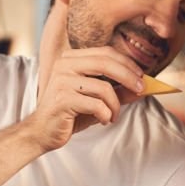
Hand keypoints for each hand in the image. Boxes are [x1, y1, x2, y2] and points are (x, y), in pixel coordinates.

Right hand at [26, 46, 144, 151]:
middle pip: (106, 63)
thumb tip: (142, 88)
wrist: (42, 132)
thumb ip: (117, 92)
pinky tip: (103, 121)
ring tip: (113, 116)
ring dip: (115, 105)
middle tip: (141, 89)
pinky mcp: (63, 99)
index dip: (127, 64)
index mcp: (71, 59)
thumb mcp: (96, 100)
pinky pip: (96, 105)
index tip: (142, 77)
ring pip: (104, 87)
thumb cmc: (70, 114)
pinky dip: (105, 115)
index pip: (105, 53)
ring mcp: (62, 81)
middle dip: (129, 77)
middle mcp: (65, 65)